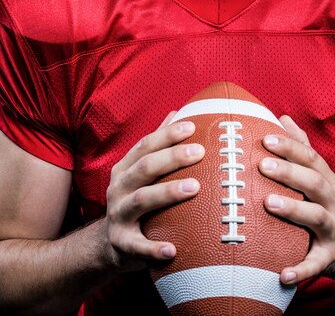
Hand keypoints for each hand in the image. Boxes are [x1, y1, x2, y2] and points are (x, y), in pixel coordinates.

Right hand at [105, 117, 204, 270]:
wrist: (108, 244)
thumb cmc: (135, 199)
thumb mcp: (139, 171)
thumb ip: (157, 145)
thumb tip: (177, 113)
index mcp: (125, 169)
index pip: (145, 145)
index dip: (167, 135)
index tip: (192, 127)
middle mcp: (119, 189)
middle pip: (145, 168)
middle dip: (172, 158)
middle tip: (199, 152)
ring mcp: (118, 215)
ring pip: (141, 200)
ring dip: (168, 193)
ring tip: (195, 188)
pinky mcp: (122, 244)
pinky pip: (137, 247)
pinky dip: (153, 249)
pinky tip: (173, 250)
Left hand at [259, 115, 334, 283]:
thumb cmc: (313, 200)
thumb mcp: (310, 172)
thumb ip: (298, 145)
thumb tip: (281, 116)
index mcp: (325, 178)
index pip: (310, 157)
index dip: (289, 146)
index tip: (266, 138)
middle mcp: (333, 200)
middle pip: (315, 183)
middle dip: (289, 173)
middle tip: (261, 165)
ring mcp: (332, 228)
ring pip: (317, 218)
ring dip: (293, 210)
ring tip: (268, 203)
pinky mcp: (327, 256)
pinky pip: (316, 264)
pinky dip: (301, 269)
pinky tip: (282, 274)